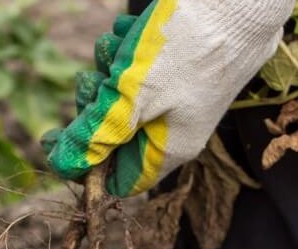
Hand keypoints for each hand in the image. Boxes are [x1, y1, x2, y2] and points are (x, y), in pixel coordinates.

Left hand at [45, 0, 292, 197]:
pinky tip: (136, 31)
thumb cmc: (187, 49)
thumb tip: (64, 165)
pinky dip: (128, 48)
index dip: (85, 164)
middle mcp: (174, 129)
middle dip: (96, 105)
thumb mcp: (133, 97)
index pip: (117, 181)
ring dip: (109, 68)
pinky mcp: (179, 66)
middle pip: (114, 134)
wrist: (238, 0)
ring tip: (122, 45)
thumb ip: (97, 134)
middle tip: (94, 79)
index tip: (58, 135)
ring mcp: (178, 96)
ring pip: (122, 95)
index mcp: (169, 150)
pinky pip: (138, 66)